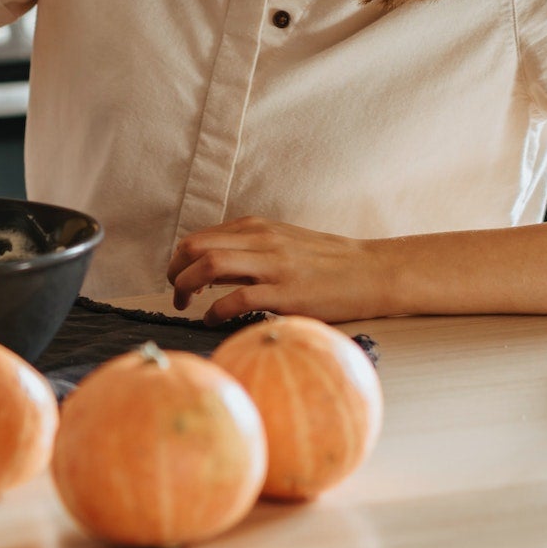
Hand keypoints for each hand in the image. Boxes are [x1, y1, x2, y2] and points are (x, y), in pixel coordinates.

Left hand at [167, 216, 381, 323]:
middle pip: (196, 246)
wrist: (371, 271)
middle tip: (175, 292)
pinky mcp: (287, 293)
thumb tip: (210, 267)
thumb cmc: (326, 262)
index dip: (179, 259)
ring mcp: (273, 265)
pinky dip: (215, 310)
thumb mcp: (282, 242)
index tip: (177, 277)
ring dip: (187, 286)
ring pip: (210, 265)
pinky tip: (212, 320)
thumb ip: (249, 249)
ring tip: (184, 305)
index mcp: (256, 227)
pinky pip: (238, 299)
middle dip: (175, 270)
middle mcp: (260, 240)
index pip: (200, 236)